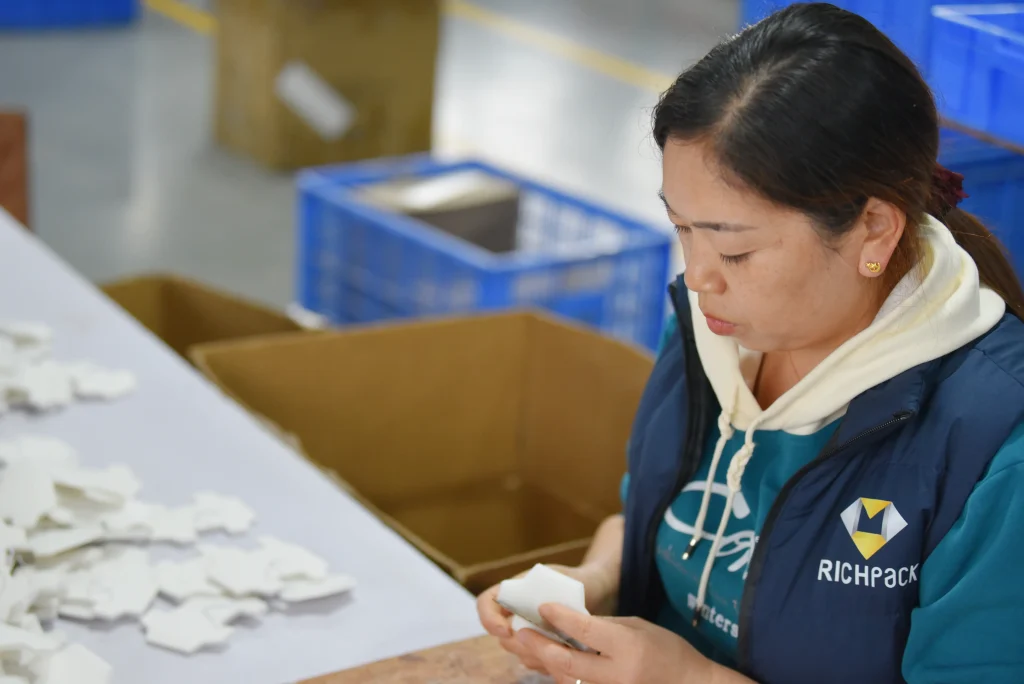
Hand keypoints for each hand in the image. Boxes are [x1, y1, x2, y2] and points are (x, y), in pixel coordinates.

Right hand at [477, 564, 618, 673]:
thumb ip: (548, 593)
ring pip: (519, 652)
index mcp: (512, 590)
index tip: (507, 630)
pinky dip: (547, 663)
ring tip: (561, 647)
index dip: (489, 620)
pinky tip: (565, 656)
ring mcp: (524, 631)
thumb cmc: (574, 580)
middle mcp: (513, 613)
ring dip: (536, 654)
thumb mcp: (561, 578)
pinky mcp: (538, 647)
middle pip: (503, 636)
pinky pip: (534, 662)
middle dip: (520, 643)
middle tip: (545, 642)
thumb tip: (540, 611)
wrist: (592, 590)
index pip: (486, 604)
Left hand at [515, 603, 742, 683]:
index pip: (585, 629)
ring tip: (528, 644)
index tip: (543, 606)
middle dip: (540, 645)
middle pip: (567, 662)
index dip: (560, 616)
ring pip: (567, 679)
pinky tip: (549, 662)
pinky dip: (561, 675)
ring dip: (545, 662)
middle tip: (521, 631)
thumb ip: (603, 627)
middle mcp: (617, 674)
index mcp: (627, 647)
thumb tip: (569, 621)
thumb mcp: (637, 627)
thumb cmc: (667, 650)